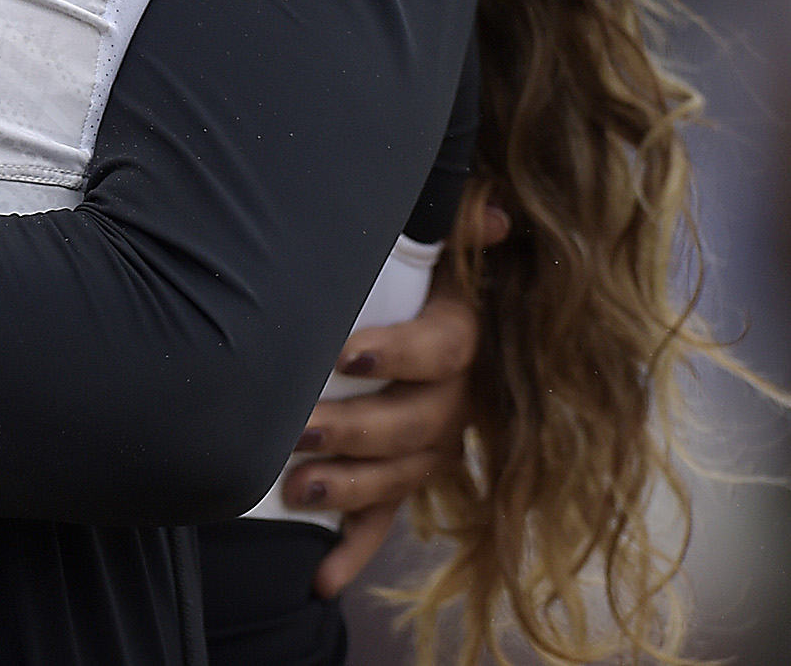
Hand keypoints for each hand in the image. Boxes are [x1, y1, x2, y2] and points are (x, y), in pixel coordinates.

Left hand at [291, 200, 509, 596]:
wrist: (417, 318)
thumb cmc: (411, 275)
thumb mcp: (434, 247)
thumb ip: (456, 226)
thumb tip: (493, 213)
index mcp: (459, 339)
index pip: (442, 350)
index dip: (398, 354)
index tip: (347, 353)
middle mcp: (452, 400)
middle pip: (415, 425)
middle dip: (355, 430)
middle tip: (298, 429)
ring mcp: (428, 447)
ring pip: (400, 478)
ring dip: (350, 489)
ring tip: (296, 488)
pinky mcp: (401, 481)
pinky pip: (384, 522)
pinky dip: (353, 552)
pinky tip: (319, 578)